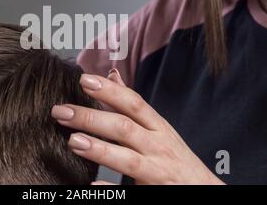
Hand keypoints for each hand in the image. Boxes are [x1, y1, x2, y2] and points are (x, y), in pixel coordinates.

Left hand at [51, 69, 223, 184]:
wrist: (205, 191)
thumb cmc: (175, 157)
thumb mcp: (158, 127)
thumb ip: (133, 103)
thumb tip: (112, 73)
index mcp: (158, 127)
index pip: (134, 103)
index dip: (110, 91)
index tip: (84, 80)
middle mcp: (158, 147)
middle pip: (125, 128)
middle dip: (92, 118)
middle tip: (61, 112)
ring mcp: (157, 172)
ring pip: (129, 160)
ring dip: (101, 150)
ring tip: (74, 142)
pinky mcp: (154, 193)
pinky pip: (132, 193)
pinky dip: (112, 190)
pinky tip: (92, 186)